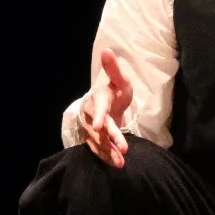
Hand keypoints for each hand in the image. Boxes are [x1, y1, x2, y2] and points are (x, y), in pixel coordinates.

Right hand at [79, 48, 133, 167]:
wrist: (109, 104)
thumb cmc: (115, 91)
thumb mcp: (120, 80)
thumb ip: (114, 69)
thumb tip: (107, 50)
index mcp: (98, 99)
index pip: (98, 108)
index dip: (98, 116)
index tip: (99, 125)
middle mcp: (91, 114)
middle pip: (99, 128)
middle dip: (110, 138)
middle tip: (123, 149)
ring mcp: (90, 128)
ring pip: (97, 141)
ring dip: (108, 152)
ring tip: (121, 162)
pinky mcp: (93, 139)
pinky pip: (98, 150)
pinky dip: (107, 157)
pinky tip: (117, 164)